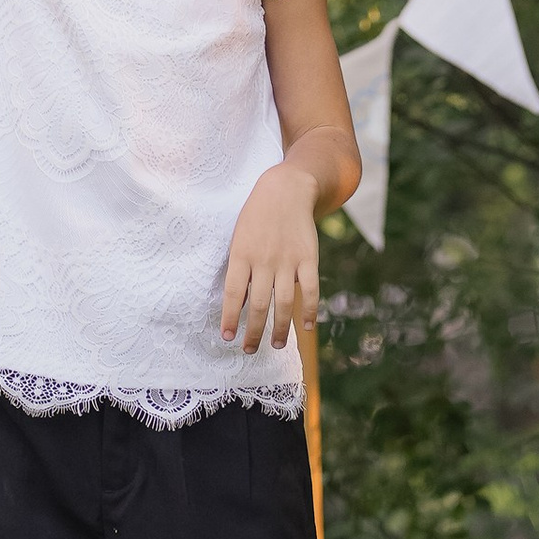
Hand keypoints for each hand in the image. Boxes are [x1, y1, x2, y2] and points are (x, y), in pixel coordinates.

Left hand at [219, 160, 320, 356]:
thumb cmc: (256, 215)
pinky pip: (310, 290)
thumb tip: (240, 304)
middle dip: (254, 332)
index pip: (233, 294)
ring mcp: (288, 259)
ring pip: (284, 302)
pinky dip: (309, 311)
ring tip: (275, 345)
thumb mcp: (239, 236)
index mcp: (241, 253)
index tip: (228, 338)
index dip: (231, 318)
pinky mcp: (308, 257)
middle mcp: (264, 259)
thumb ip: (240, 267)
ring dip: (279, 328)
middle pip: (259, 304)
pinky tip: (306, 327)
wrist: (286, 188)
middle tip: (249, 350)